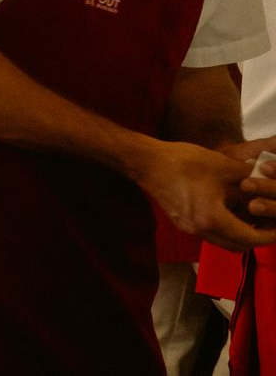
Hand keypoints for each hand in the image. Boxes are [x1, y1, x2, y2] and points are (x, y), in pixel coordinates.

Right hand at [136, 138, 275, 250]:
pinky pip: (211, 233)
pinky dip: (226, 228)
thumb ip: (247, 177)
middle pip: (237, 246)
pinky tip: (230, 210)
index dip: (270, 236)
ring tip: (252, 218)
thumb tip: (263, 179)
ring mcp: (190, 228)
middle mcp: (201, 230)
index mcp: (213, 218)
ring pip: (224, 242)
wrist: (146, 163)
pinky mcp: (183, 223)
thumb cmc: (184, 163)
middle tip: (270, 225)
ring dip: (241, 235)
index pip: (249, 238)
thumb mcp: (222, 166)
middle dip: (257, 239)